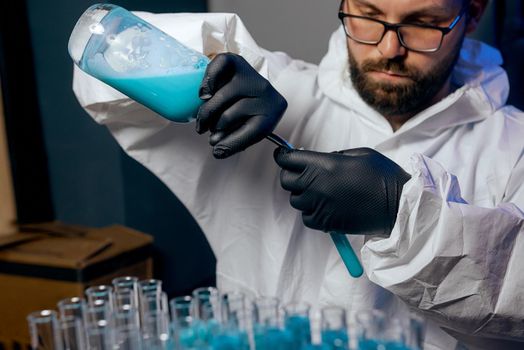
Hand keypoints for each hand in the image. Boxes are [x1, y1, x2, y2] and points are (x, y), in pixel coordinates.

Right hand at [196, 53, 286, 157]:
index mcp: (273, 111)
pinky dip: (207, 82)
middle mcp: (265, 90)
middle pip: (230, 115)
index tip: (217, 151)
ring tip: (204, 120)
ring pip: (222, 97)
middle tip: (207, 131)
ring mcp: (250, 73)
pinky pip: (218, 68)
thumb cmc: (246, 113)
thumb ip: (234, 140)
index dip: (232, 144)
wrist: (248, 86)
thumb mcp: (248, 129)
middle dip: (215, 127)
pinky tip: (204, 95)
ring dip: (208, 112)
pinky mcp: (235, 60)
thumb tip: (217, 150)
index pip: (253, 132)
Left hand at [273, 147, 410, 234]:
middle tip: (302, 173)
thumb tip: (318, 160)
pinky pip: (306, 218)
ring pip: (295, 200)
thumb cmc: (383, 176)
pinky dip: (310, 213)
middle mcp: (316, 186)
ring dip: (302, 195)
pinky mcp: (326, 223)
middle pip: (286, 181)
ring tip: (318, 191)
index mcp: (323, 165)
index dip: (283, 156)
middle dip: (290, 174)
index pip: (287, 159)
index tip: (283, 155)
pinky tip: (324, 207)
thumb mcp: (359, 154)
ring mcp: (319, 206)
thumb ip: (333, 156)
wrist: (398, 206)